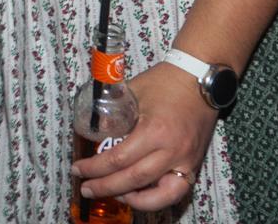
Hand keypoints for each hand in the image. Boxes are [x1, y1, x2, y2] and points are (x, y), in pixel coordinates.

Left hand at [72, 61, 214, 210]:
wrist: (200, 78)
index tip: (78, 170)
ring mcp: (186, 161)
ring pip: (159, 194)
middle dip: (106, 187)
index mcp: (154, 131)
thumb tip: (94, 130)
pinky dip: (156, 198)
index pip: (118, 159)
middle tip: (86, 188)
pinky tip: (138, 194)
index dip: (94, 168)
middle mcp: (172, 151)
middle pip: (134, 179)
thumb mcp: (132, 91)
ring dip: (132, 199)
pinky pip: (176, 191)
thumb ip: (113, 112)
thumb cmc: (165, 81)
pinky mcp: (194, 164)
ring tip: (113, 194)